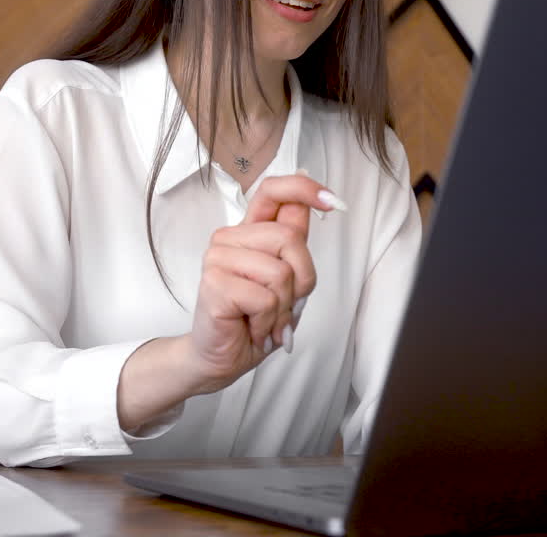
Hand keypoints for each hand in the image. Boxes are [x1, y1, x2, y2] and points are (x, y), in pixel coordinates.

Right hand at [185, 173, 344, 391]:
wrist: (225, 357)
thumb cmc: (256, 318)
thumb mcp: (289, 278)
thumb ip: (295, 240)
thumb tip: (316, 191)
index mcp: (249, 231)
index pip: (272, 191)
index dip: (304, 189)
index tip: (332, 202)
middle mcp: (230, 238)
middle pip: (289, 238)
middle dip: (301, 278)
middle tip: (285, 305)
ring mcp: (218, 258)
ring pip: (280, 272)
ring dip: (284, 307)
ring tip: (267, 320)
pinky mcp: (214, 284)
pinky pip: (265, 299)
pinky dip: (270, 322)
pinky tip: (255, 329)